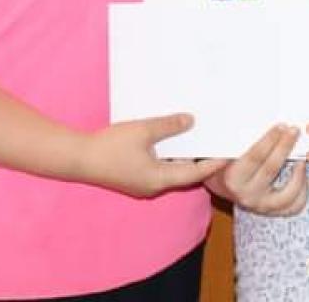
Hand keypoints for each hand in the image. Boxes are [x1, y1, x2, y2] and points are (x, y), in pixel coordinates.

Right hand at [79, 113, 221, 197]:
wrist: (79, 158)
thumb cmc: (111, 146)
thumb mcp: (143, 131)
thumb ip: (168, 126)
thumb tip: (191, 121)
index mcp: (159, 179)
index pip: (194, 173)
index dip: (212, 163)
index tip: (228, 153)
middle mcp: (154, 186)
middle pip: (184, 174)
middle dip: (200, 159)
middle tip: (215, 142)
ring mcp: (142, 184)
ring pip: (171, 171)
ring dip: (182, 157)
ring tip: (196, 138)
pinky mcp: (133, 178)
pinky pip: (158, 169)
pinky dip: (168, 157)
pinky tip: (170, 142)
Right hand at [206, 124, 307, 216]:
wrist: (223, 186)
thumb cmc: (226, 163)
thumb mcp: (224, 152)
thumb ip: (238, 143)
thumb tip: (259, 122)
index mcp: (233, 179)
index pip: (255, 157)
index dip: (269, 140)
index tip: (281, 126)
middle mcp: (247, 195)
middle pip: (272, 169)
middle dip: (285, 147)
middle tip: (294, 130)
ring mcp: (261, 206)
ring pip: (288, 193)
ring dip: (299, 174)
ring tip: (302, 156)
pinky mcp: (272, 211)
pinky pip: (294, 205)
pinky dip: (302, 190)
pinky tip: (302, 173)